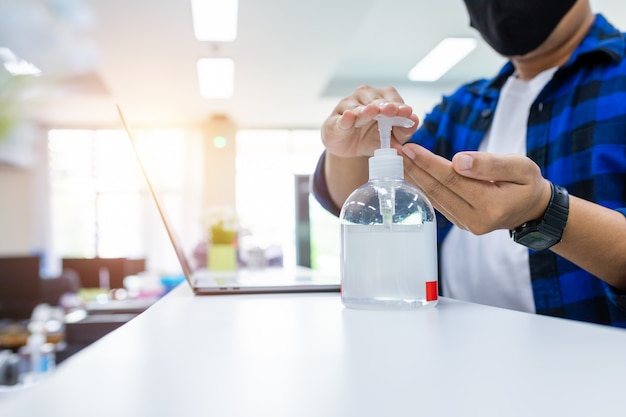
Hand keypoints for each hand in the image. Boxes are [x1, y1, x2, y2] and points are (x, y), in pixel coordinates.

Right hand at [321, 85, 419, 157]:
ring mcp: (347, 107)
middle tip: (391, 110)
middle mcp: (364, 97)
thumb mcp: (390, 138)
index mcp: (382, 99)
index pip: (392, 99)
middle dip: (384, 106)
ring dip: (365, 111)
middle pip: (375, 100)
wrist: (348, 148)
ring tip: (372, 111)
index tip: (406, 111)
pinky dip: (345, 119)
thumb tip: (415, 121)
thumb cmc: (371, 137)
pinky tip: (349, 117)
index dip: (399, 106)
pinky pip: (340, 120)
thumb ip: (403, 131)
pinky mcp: (334, 121)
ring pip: (357, 108)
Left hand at [401, 144, 551, 233]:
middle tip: (394, 151)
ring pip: (434, 197)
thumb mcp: (520, 166)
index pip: (452, 179)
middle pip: (438, 190)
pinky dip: (423, 186)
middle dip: (414, 169)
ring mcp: (466, 224)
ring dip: (414, 177)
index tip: (410, 148)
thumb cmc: (528, 184)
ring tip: (397, 159)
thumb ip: (489, 163)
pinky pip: (438, 202)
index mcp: (491, 205)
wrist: (533, 209)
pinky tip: (411, 173)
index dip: (429, 163)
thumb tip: (458, 160)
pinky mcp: (460, 223)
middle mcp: (475, 220)